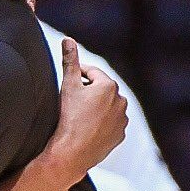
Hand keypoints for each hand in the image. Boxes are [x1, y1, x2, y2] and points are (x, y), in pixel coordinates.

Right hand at [42, 38, 126, 178]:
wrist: (71, 151)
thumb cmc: (68, 117)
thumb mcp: (67, 86)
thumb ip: (70, 61)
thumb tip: (68, 39)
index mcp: (108, 85)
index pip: (92, 73)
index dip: (78, 76)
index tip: (69, 82)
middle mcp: (120, 100)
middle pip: (101, 90)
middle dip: (88, 92)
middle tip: (71, 100)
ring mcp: (122, 119)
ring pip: (107, 107)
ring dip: (96, 107)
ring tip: (80, 115)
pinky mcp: (120, 134)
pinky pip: (111, 123)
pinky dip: (102, 123)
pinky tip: (87, 128)